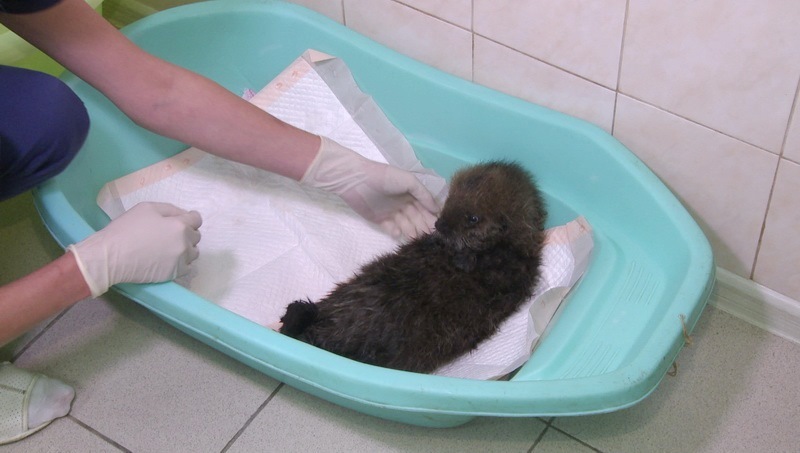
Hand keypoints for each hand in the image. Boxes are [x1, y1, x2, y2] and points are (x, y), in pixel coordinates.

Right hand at [68, 202, 201, 296]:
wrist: (111, 257)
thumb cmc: (126, 229)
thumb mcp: (147, 208)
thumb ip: (169, 209)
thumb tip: (183, 214)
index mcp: (179, 225)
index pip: (196, 220)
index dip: (189, 218)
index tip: (181, 220)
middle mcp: (184, 243)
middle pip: (195, 236)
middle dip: (186, 232)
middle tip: (169, 234)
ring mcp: (180, 260)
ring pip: (193, 252)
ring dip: (185, 248)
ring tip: (169, 247)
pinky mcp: (174, 274)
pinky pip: (187, 267)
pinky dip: (181, 262)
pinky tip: (168, 259)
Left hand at [301, 137, 439, 237]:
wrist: (357, 180)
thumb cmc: (385, 177)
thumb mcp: (409, 181)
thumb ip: (424, 195)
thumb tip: (437, 209)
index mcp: (412, 194)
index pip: (425, 208)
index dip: (432, 216)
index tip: (440, 227)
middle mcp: (404, 204)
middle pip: (417, 218)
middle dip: (423, 226)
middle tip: (431, 237)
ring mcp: (392, 213)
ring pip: (406, 225)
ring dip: (411, 231)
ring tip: (417, 238)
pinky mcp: (380, 220)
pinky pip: (391, 229)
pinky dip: (396, 232)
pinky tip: (399, 234)